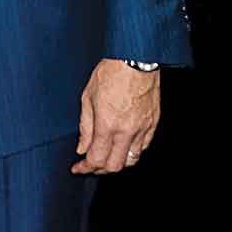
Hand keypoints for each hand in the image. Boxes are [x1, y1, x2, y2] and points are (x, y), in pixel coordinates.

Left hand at [71, 58, 160, 173]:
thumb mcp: (87, 97)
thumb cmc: (109, 74)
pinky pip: (143, 148)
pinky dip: (131, 153)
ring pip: (132, 160)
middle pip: (115, 166)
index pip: (97, 158)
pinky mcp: (153, 124)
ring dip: (117, 163)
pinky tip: (122, 148)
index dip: (86, 168)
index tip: (77, 168)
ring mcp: (143, 129)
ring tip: (105, 158)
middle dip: (100, 170)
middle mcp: (127, 131)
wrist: (135, 60)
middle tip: (90, 166)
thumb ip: (85, 127)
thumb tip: (82, 148)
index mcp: (108, 124)